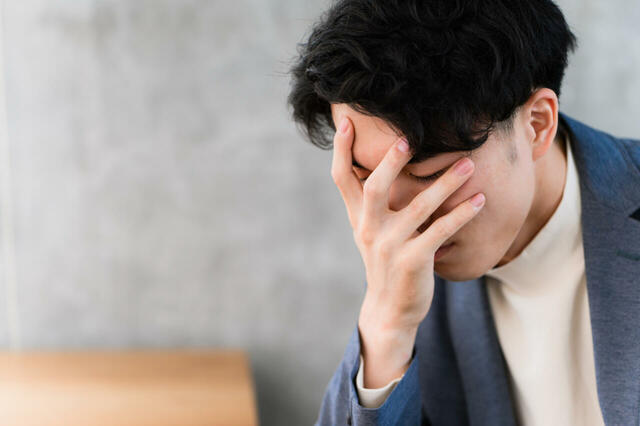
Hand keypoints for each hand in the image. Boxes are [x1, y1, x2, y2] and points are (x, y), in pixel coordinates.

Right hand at [331, 117, 484, 386]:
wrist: (390, 308)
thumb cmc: (385, 261)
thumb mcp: (370, 231)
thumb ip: (371, 201)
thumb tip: (379, 163)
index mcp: (358, 217)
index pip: (343, 179)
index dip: (342, 151)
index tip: (345, 121)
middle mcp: (369, 229)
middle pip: (374, 188)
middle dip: (390, 163)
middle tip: (408, 140)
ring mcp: (389, 246)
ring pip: (418, 208)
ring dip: (446, 184)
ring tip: (469, 164)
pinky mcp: (412, 261)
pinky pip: (440, 232)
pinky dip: (461, 215)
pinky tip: (479, 201)